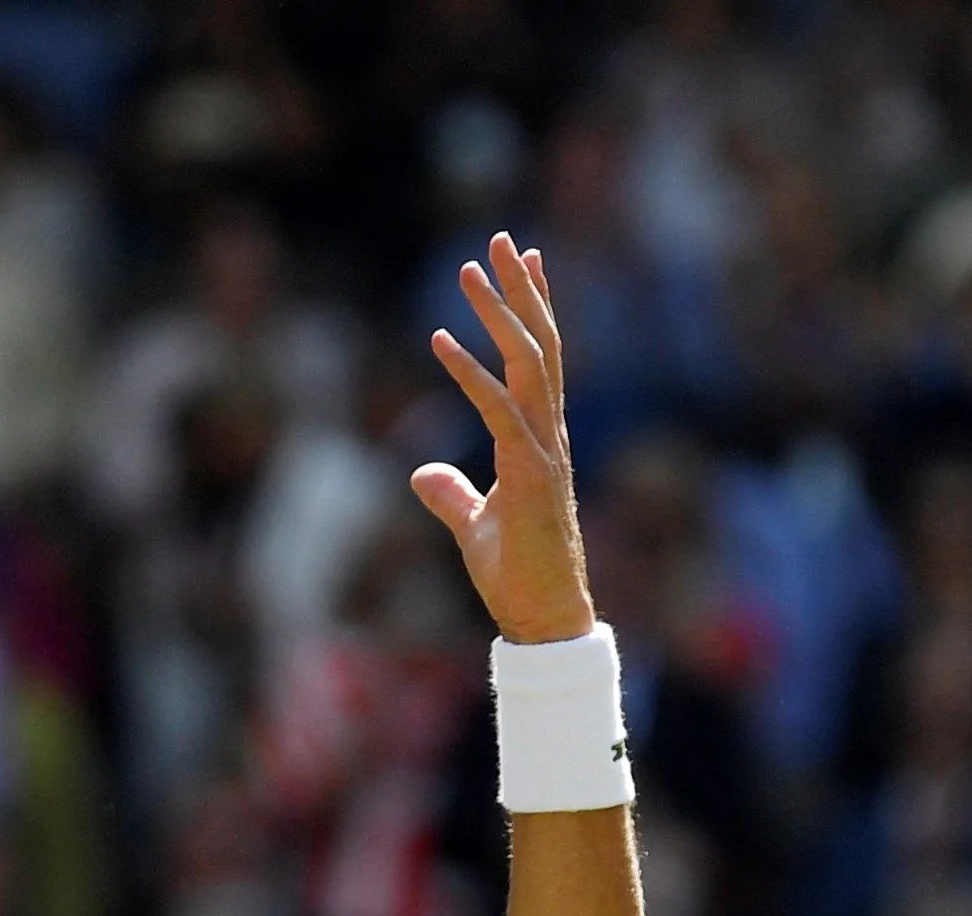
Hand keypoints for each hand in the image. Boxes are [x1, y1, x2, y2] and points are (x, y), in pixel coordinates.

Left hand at [411, 235, 595, 646]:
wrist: (545, 622)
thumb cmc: (519, 578)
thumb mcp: (474, 527)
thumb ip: (451, 495)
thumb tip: (422, 473)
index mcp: (540, 441)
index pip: (540, 360)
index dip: (533, 308)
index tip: (524, 261)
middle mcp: (549, 436)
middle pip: (539, 346)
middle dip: (521, 289)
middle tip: (501, 238)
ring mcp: (543, 452)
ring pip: (528, 364)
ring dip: (499, 311)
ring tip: (471, 267)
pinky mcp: (531, 475)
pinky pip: (499, 410)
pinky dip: (468, 372)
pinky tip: (439, 338)